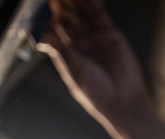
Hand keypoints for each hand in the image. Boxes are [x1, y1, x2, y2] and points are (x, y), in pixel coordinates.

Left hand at [38, 0, 148, 127]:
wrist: (124, 102)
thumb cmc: (97, 94)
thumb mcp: (75, 71)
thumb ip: (61, 51)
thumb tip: (42, 37)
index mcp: (66, 54)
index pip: (54, 31)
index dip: (47, 18)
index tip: (40, 5)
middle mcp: (79, 44)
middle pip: (67, 18)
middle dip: (59, 5)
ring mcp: (95, 38)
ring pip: (82, 14)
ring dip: (74, 2)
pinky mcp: (111, 34)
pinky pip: (99, 15)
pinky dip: (92, 3)